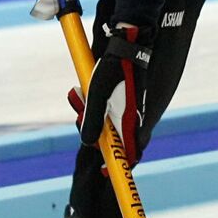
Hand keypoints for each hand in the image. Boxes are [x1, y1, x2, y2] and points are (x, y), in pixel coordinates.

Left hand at [70, 22, 153, 163]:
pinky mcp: (129, 99)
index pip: (130, 152)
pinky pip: (115, 112)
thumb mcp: (97, 95)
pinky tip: (89, 93)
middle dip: (101, 138)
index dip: (118, 164)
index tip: (104, 171)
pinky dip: (101, 109)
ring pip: (116, 125)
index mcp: (130, 120)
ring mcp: (133, 108)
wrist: (129, 46)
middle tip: (82, 120)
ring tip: (81, 97)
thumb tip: (89, 143)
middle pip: (122, 141)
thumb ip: (93, 120)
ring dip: (97, 119)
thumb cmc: (114, 70)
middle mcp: (135, 117)